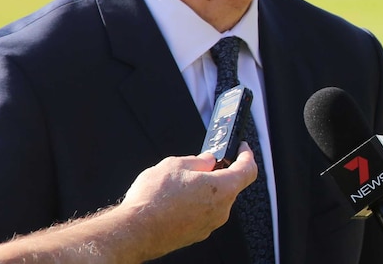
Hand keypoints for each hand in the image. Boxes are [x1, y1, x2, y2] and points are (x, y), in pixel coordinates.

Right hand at [122, 143, 257, 258]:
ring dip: (204, 189)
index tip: (241, 148)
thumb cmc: (153, 200)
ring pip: (214, 200)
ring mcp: (209, 225)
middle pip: (230, 185)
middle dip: (218, 172)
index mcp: (222, 189)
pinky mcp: (196, 234)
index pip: (248, 170)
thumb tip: (207, 161)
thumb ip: (198, 160)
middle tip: (202, 163)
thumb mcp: (175, 164)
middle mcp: (220, 210)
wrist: (134, 231)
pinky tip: (175, 199)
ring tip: (179, 182)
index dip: (246, 155)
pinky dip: (195, 203)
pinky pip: (203, 213)